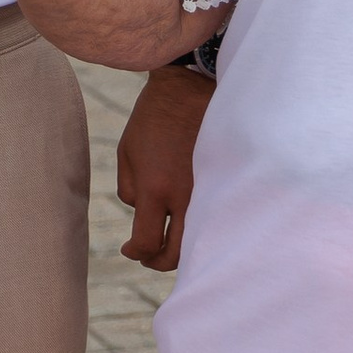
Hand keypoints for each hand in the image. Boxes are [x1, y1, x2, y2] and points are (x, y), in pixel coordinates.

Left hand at [115, 64, 212, 270]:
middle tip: (147, 256)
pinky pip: (215, 220)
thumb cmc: (153, 119)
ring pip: (200, 243)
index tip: (129, 250)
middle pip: (176, 255)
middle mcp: (186, 198)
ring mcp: (209, 194)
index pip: (147, 242)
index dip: (136, 252)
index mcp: (156, 189)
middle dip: (158, 262)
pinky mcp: (225, 187)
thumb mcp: (128, 152)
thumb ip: (131, 190)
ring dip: (183, 252)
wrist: (191, 91)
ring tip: (168, 244)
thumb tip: (142, 214)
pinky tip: (192, 226)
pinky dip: (203, 231)